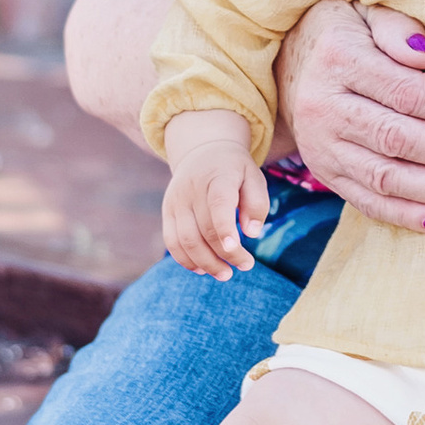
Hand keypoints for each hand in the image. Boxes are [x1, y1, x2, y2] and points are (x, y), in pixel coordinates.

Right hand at [160, 112, 270, 277]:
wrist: (202, 150)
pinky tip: (203, 269)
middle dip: (225, 254)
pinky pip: (172, 241)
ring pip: (185, 240)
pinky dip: (186, 260)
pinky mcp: (167, 211)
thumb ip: (257, 203)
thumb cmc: (234, 170)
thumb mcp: (254, 177)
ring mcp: (176, 201)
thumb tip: (252, 233)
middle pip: (204, 229)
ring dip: (205, 263)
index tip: (236, 250)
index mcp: (217, 176)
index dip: (225, 229)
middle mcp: (192, 189)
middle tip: (246, 266)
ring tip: (225, 274)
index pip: (218, 204)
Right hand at [272, 0, 424, 234]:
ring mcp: (322, 146)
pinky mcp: (325, 173)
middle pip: (398, 138)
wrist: (289, 62)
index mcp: (339, 60)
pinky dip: (405, 215)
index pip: (405, 92)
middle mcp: (325, 107)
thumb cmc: (347, 31)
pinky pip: (366, 201)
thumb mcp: (367, 11)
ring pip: (385, 177)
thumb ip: (397, 27)